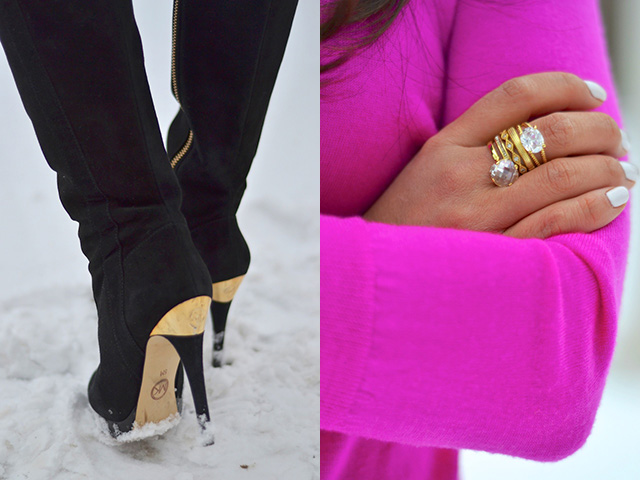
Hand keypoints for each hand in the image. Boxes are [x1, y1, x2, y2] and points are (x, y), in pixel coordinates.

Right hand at [363, 72, 635, 238]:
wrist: (375, 277)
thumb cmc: (403, 227)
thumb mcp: (422, 173)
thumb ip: (470, 149)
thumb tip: (539, 134)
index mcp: (442, 148)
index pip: (514, 96)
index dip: (565, 86)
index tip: (593, 95)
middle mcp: (459, 174)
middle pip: (549, 131)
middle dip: (600, 130)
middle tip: (617, 140)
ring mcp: (474, 215)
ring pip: (560, 174)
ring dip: (606, 168)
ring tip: (621, 172)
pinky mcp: (490, 252)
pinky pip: (554, 221)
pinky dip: (592, 206)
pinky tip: (610, 200)